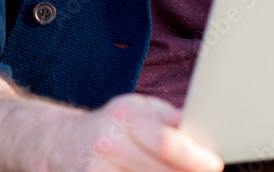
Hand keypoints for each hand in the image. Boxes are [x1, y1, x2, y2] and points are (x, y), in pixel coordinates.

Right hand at [49, 94, 223, 171]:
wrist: (59, 143)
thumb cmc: (109, 125)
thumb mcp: (138, 109)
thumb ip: (170, 119)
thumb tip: (205, 131)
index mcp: (125, 117)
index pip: (166, 142)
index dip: (195, 158)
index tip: (214, 164)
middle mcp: (108, 144)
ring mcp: (96, 171)